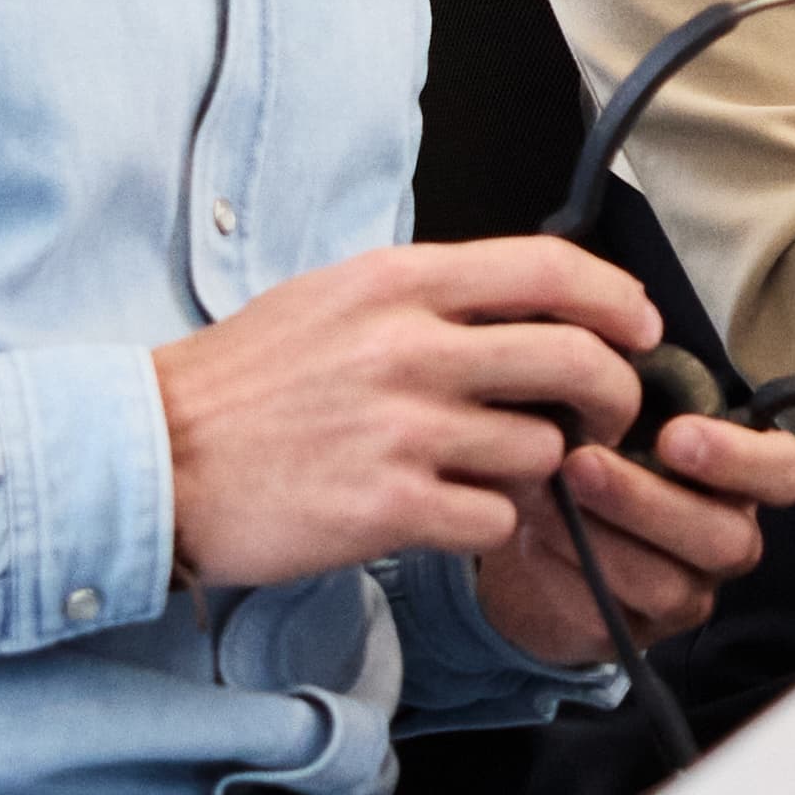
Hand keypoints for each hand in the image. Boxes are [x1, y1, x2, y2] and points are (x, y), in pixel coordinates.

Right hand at [150, 236, 678, 592]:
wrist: (155, 459)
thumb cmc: (242, 383)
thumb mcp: (332, 299)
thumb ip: (428, 296)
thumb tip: (528, 300)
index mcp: (397, 284)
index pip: (549, 270)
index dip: (616, 300)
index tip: (639, 329)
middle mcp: (408, 348)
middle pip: (574, 363)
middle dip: (613, 399)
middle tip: (604, 423)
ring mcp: (401, 430)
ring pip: (540, 451)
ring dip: (534, 472)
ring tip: (485, 472)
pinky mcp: (387, 508)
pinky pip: (493, 518)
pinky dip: (487, 524)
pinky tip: (448, 514)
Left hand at [470, 403, 794, 670]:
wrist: (539, 525)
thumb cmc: (596, 447)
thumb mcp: (617, 405)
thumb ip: (629, 375)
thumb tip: (612, 326)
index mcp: (740, 476)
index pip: (787, 473)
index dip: (744, 460)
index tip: (675, 435)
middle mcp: (727, 537)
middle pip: (726, 539)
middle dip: (650, 502)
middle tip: (582, 463)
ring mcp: (686, 592)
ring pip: (667, 584)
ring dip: (599, 538)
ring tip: (543, 495)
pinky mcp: (632, 632)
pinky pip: (609, 614)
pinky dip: (565, 572)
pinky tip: (530, 536)